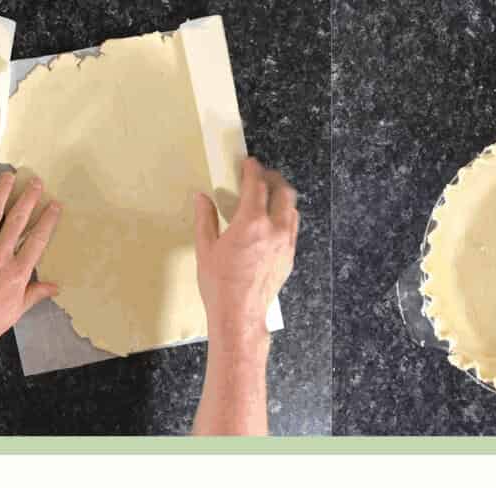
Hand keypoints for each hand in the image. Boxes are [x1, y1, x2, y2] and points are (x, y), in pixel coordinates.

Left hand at [0, 172, 61, 369]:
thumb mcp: (14, 313)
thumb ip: (33, 295)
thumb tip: (54, 287)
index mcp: (16, 273)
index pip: (37, 240)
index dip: (47, 220)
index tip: (54, 206)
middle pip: (17, 220)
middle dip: (28, 198)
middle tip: (35, 181)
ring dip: (2, 192)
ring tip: (9, 175)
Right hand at [194, 157, 297, 346]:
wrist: (239, 316)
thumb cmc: (220, 285)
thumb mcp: (205, 248)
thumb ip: (205, 218)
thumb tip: (201, 198)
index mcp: (251, 222)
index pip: (257, 184)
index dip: (252, 169)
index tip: (248, 163)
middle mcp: (274, 229)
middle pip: (283, 191)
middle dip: (273, 179)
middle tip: (261, 176)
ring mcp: (286, 245)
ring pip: (292, 209)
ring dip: (282, 197)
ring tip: (269, 196)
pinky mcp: (289, 258)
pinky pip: (293, 229)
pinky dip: (285, 217)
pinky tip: (273, 222)